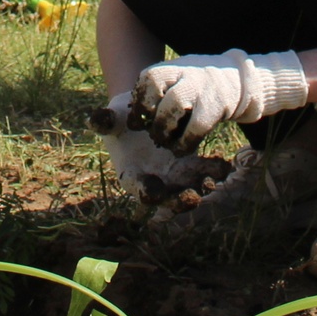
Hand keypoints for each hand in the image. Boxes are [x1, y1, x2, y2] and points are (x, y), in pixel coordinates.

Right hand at [94, 92, 215, 199]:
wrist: (141, 114)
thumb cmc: (120, 119)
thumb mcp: (111, 117)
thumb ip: (103, 121)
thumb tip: (93, 117)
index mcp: (132, 176)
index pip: (138, 190)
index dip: (145, 191)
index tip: (153, 191)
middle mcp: (154, 183)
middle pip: (168, 200)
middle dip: (180, 201)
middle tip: (192, 197)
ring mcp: (173, 177)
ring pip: (189, 190)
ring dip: (201, 188)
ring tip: (214, 180)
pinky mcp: (190, 168)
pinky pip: (203, 174)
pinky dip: (213, 172)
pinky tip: (223, 166)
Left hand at [133, 48, 308, 150]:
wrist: (239, 79)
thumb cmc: (200, 84)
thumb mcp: (179, 78)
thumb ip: (159, 93)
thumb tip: (134, 120)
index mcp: (174, 68)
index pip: (148, 78)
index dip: (139, 101)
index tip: (138, 120)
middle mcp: (186, 74)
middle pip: (156, 89)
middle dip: (149, 115)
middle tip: (152, 133)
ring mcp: (202, 88)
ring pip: (173, 105)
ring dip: (164, 129)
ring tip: (164, 142)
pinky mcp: (216, 106)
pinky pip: (195, 127)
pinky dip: (185, 142)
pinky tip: (181, 149)